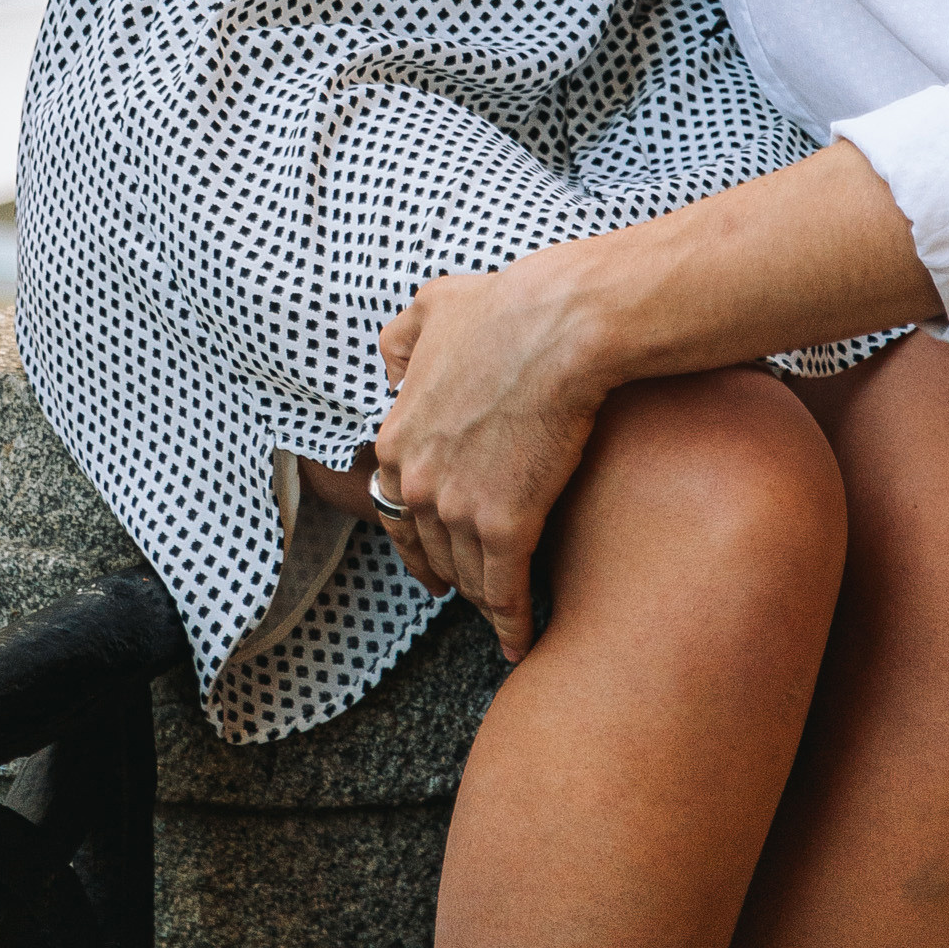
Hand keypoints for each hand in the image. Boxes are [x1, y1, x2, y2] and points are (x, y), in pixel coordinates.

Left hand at [374, 244, 612, 664]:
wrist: (556, 326)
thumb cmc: (502, 309)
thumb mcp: (431, 307)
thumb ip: (401, 338)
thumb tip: (392, 367)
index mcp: (396, 436)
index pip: (396, 507)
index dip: (415, 537)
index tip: (429, 557)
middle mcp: (417, 479)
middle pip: (429, 547)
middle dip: (448, 572)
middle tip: (465, 590)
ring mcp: (458, 507)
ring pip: (465, 573)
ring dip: (481, 600)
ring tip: (497, 618)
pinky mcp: (506, 525)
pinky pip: (504, 589)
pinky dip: (510, 621)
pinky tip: (520, 640)